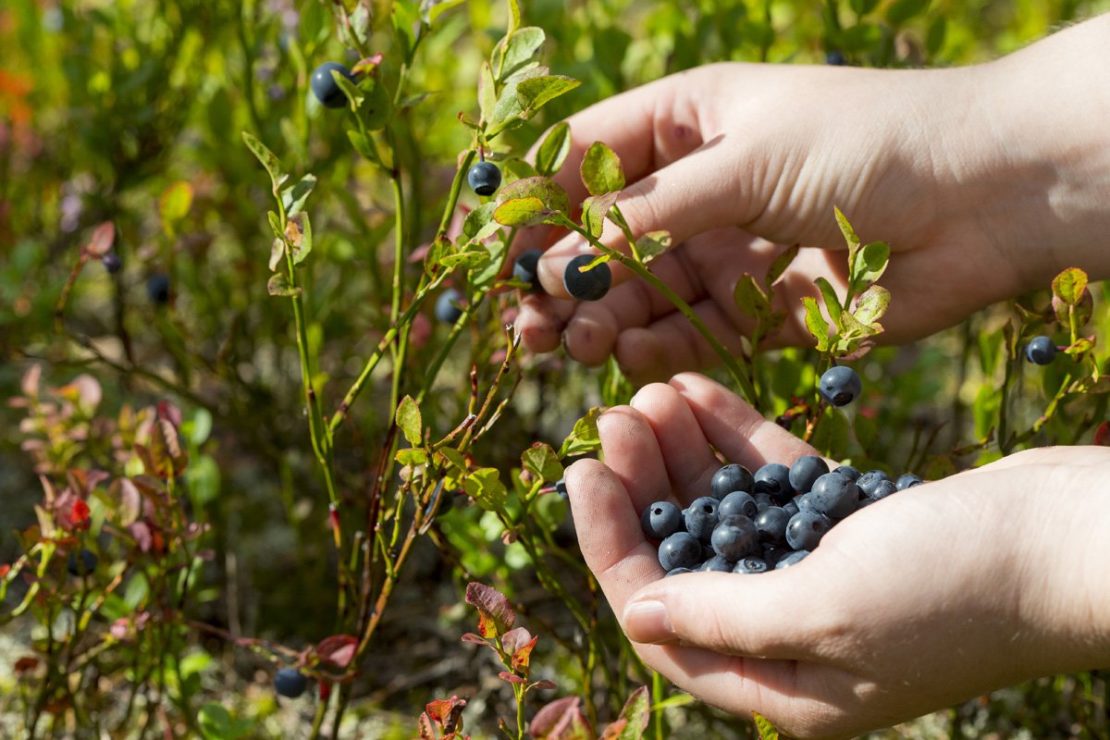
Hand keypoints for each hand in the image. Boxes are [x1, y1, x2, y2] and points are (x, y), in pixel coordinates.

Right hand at [517, 18, 1109, 383]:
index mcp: (686, 121)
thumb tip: (559, 258)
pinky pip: (690, 332)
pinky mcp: (760, 310)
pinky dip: (656, 345)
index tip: (493, 256)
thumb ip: (646, 213)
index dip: (531, 206)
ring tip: (571, 342)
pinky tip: (629, 352)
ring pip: (638, 292)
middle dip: (560, 278)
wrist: (984, 197)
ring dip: (599, 317)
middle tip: (528, 323)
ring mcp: (727, 249)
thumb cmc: (864, 142)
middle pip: (599, 237)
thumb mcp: (741, 160)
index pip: (581, 160)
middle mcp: (698, 187)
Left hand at [564, 373, 1109, 737]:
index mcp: (782, 683)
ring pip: (726, 510)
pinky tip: (697, 391)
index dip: (610, 547)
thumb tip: (639, 614)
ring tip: (649, 391)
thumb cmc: (956, 584)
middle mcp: (796, 634)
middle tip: (614, 419)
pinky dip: (736, 439)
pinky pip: (774, 480)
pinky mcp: (852, 524)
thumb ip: (724, 616)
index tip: (581, 474)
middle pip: (687, 558)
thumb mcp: (826, 607)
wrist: (1070, 535)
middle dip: (645, 489)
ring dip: (685, 455)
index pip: (661, 620)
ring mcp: (825, 575)